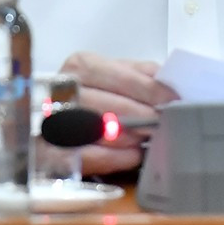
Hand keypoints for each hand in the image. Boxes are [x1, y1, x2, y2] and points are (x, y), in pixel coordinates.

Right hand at [58, 51, 177, 173]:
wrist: (64, 116)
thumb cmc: (99, 92)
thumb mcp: (118, 74)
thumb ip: (143, 74)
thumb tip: (170, 80)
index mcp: (82, 66)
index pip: (122, 77)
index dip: (151, 91)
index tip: (172, 102)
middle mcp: (64, 90)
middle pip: (111, 106)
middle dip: (143, 117)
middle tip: (164, 125)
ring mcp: (53, 122)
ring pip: (98, 132)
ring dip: (130, 138)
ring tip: (148, 138)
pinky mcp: (51, 153)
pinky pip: (87, 157)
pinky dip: (114, 158)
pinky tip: (132, 156)